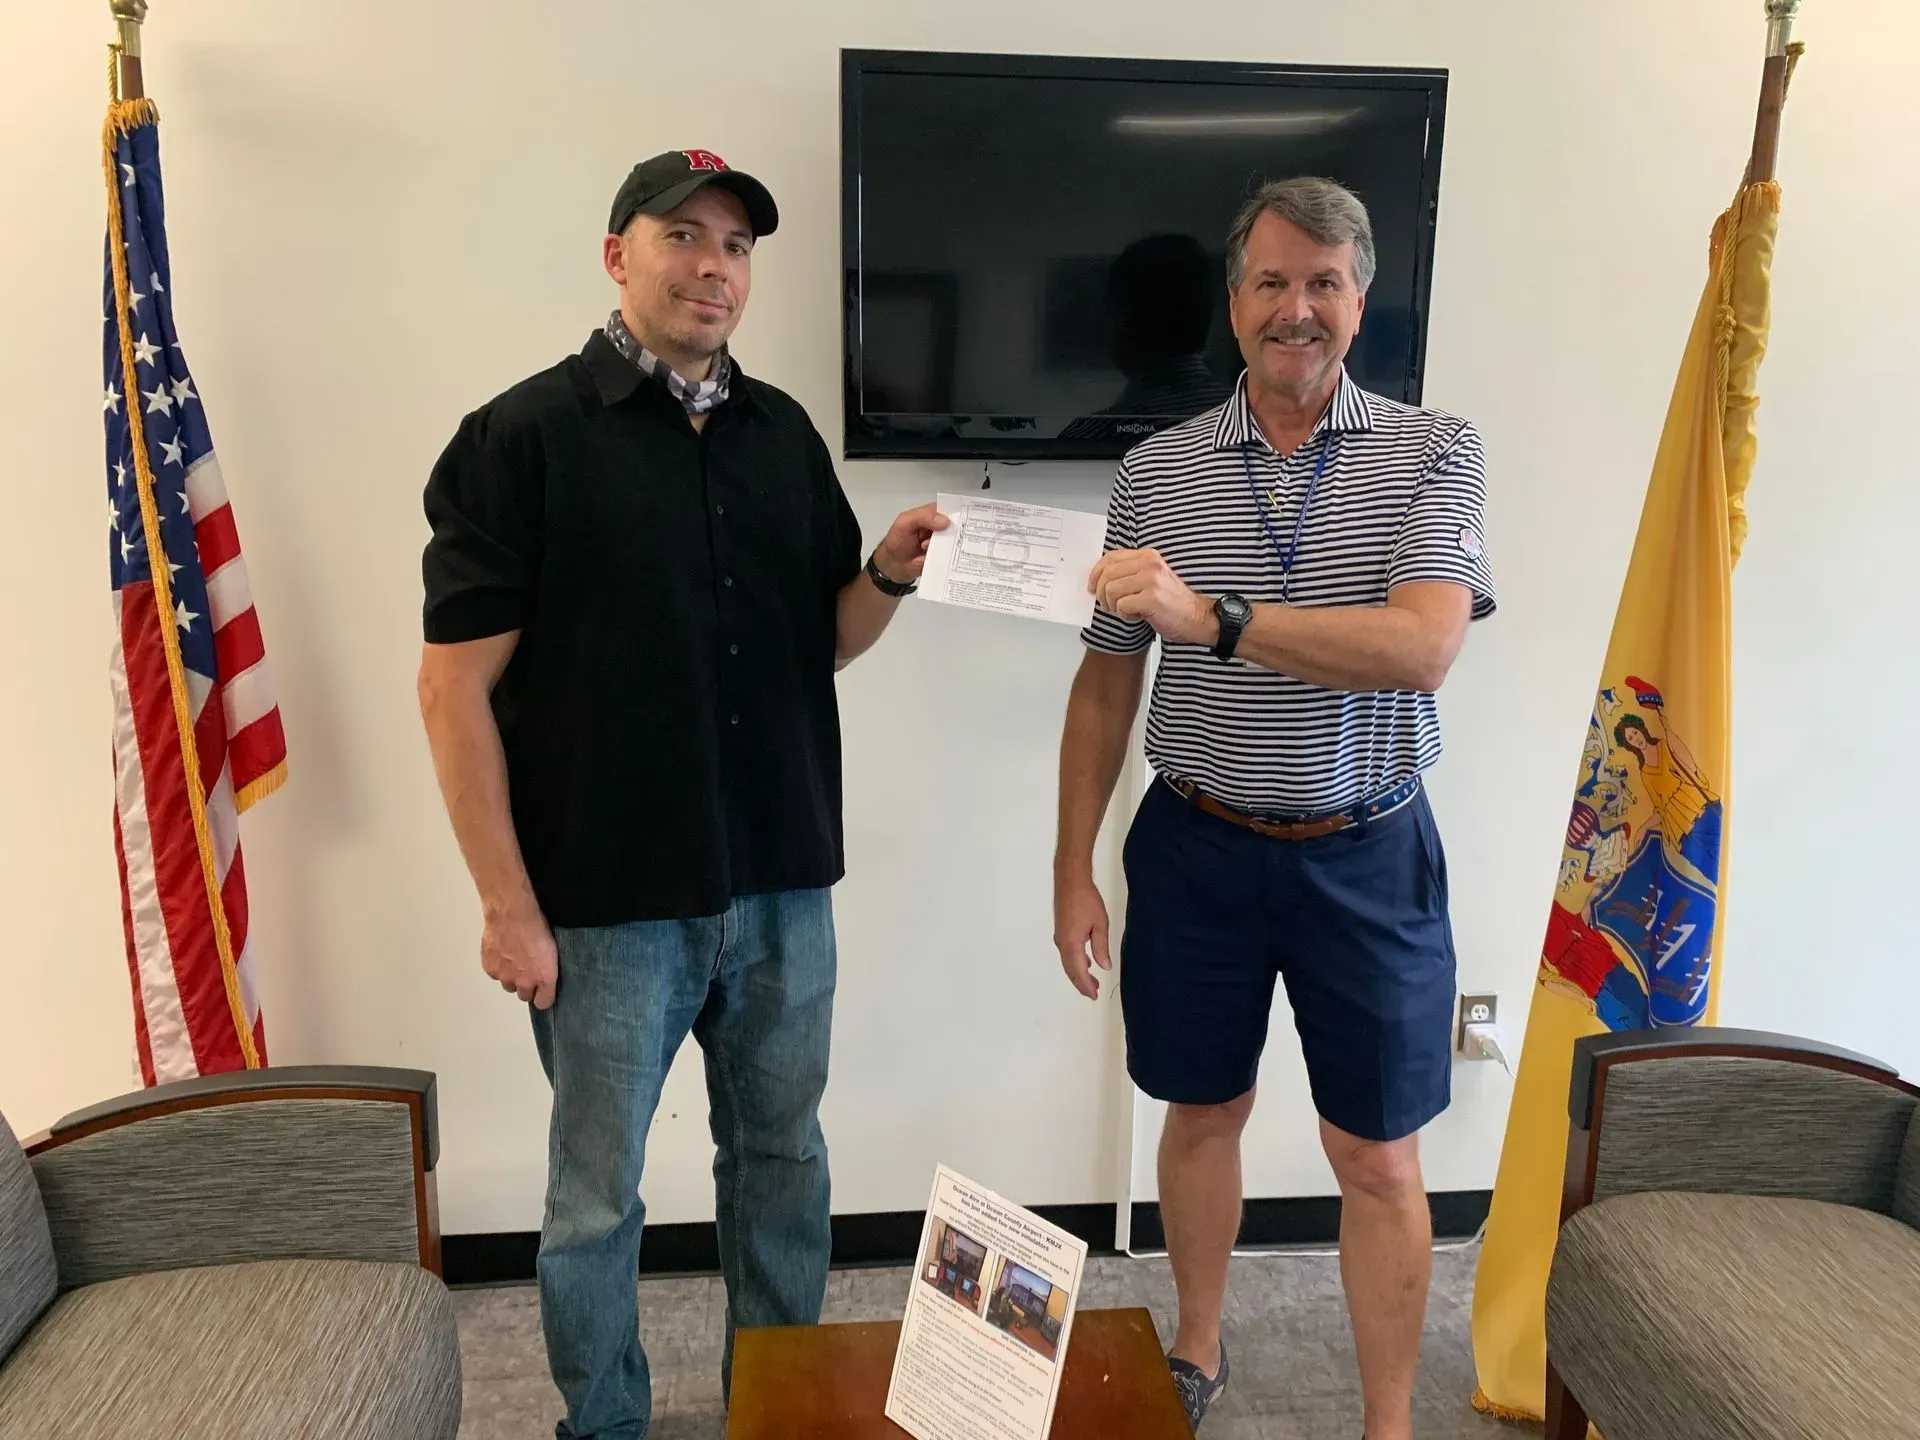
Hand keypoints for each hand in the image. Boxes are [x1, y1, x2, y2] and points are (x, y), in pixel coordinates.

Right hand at [481, 900, 558, 1009]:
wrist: (513, 914)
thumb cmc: (537, 924)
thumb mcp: (552, 947)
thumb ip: (548, 966)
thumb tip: (544, 972)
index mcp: (544, 977)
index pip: (543, 1003)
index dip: (543, 997)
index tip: (543, 991)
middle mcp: (524, 981)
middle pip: (524, 995)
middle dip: (527, 986)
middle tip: (527, 970)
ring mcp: (505, 976)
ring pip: (508, 985)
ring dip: (512, 977)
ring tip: (514, 959)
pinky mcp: (490, 969)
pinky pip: (495, 975)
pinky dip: (498, 967)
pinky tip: (502, 953)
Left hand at [873, 502, 949, 584]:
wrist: (893, 564)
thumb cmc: (897, 540)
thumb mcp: (905, 522)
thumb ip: (923, 516)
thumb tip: (945, 521)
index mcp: (933, 514)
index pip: (950, 509)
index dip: (956, 513)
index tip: (955, 521)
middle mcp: (940, 528)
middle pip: (955, 528)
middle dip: (947, 535)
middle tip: (929, 539)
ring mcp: (942, 543)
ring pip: (952, 544)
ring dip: (937, 548)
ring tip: (922, 548)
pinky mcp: (942, 556)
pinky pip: (946, 558)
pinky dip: (933, 559)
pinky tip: (920, 558)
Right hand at [1053, 872, 1111, 999]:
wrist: (1070, 880)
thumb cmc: (1087, 900)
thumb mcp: (1100, 924)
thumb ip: (1101, 947)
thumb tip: (1104, 967)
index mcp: (1072, 944)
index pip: (1079, 971)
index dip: (1086, 985)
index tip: (1094, 995)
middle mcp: (1062, 943)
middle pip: (1070, 969)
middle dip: (1081, 982)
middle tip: (1094, 992)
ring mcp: (1060, 937)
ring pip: (1068, 962)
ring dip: (1079, 973)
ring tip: (1091, 981)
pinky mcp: (1061, 930)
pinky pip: (1067, 953)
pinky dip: (1076, 962)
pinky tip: (1086, 961)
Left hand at [1089, 549, 1213, 645]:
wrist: (1197, 618)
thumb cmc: (1171, 602)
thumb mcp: (1150, 579)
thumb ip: (1128, 573)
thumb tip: (1098, 579)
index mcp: (1147, 556)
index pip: (1110, 558)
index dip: (1096, 573)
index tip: (1092, 587)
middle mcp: (1149, 563)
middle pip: (1106, 575)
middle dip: (1102, 594)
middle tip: (1109, 606)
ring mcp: (1151, 580)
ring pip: (1111, 591)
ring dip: (1114, 606)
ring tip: (1129, 610)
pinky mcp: (1151, 598)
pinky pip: (1121, 606)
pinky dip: (1125, 615)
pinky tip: (1138, 616)